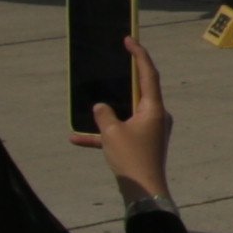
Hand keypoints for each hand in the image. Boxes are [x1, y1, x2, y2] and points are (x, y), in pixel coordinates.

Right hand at [88, 50, 176, 205]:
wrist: (143, 192)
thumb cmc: (132, 159)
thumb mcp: (111, 133)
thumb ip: (104, 114)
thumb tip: (101, 108)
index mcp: (154, 108)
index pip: (148, 74)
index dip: (139, 54)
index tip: (129, 39)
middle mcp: (156, 116)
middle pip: (138, 91)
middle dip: (123, 80)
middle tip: (113, 63)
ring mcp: (150, 131)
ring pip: (126, 113)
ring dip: (107, 112)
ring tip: (89, 104)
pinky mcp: (142, 144)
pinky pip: (120, 133)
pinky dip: (103, 135)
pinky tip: (77, 139)